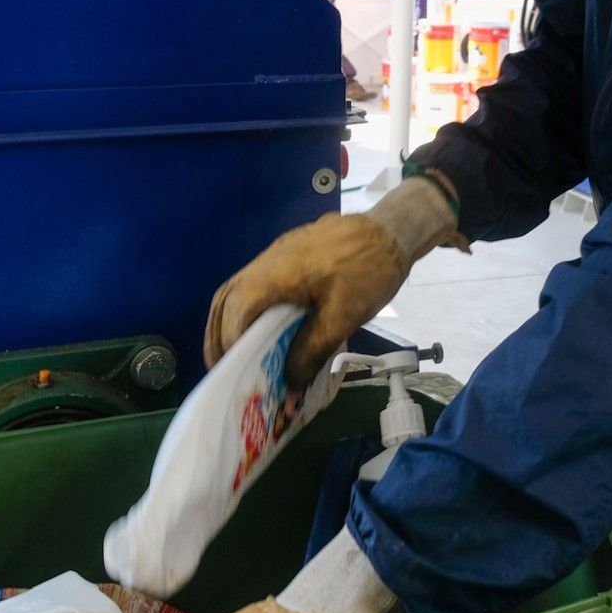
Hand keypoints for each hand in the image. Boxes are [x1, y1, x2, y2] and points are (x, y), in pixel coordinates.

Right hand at [203, 176, 459, 381]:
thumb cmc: (368, 270)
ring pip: (238, 288)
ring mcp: (275, 254)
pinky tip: (264, 329)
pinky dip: (249, 308)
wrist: (392, 228)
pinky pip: (255, 282)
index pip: (236, 311)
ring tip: (239, 355)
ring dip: (231, 321)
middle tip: (223, 369)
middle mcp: (267, 261)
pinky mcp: (287, 255)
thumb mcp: (343, 317)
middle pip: (226, 299)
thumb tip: (288, 384)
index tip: (234, 374)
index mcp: (275, 274)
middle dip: (219, 336)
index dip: (230, 344)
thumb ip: (312, 351)